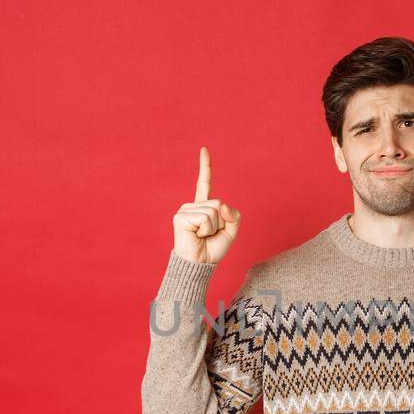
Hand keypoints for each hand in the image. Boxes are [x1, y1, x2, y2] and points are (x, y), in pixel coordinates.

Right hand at [172, 146, 240, 263]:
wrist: (200, 264)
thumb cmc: (212, 249)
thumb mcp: (231, 231)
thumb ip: (233, 215)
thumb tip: (222, 204)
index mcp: (203, 206)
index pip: (204, 182)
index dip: (205, 166)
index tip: (204, 149)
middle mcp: (193, 206)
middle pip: (218, 203)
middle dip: (221, 222)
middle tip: (209, 235)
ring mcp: (185, 211)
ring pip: (213, 211)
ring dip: (213, 228)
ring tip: (202, 236)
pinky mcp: (180, 218)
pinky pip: (205, 218)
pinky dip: (206, 230)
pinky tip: (196, 236)